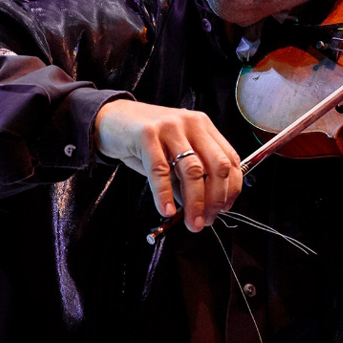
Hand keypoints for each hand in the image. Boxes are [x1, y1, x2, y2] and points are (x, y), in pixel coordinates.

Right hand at [94, 100, 241, 230]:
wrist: (110, 119)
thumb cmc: (145, 140)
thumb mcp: (174, 155)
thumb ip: (188, 178)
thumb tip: (202, 209)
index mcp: (204, 127)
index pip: (230, 159)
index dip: (231, 188)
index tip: (225, 209)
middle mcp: (192, 124)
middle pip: (217, 166)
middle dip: (216, 199)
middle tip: (208, 220)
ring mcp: (170, 127)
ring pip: (193, 171)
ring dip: (195, 202)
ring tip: (192, 223)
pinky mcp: (147, 135)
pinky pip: (160, 170)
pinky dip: (165, 195)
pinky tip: (166, 210)